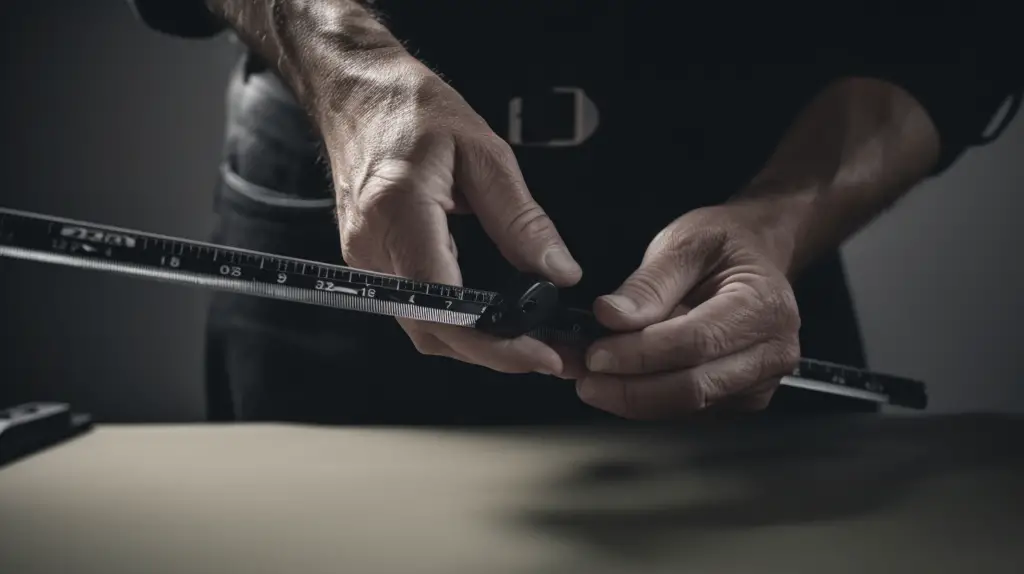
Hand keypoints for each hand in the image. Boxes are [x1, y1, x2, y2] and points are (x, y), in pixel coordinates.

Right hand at [317, 52, 581, 374]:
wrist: (355, 92)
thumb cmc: (411, 108)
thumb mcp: (483, 151)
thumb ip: (520, 217)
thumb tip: (557, 272)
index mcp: (399, 212)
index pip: (444, 303)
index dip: (492, 342)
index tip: (538, 354)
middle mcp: (373, 246)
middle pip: (433, 330)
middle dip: (493, 354)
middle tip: (549, 355)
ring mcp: (365, 258)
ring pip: (422, 328)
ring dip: (475, 343)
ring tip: (528, 341)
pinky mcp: (370, 260)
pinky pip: (414, 308)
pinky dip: (455, 322)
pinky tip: (490, 316)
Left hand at [577, 203, 801, 418]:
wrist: (757, 255)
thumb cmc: (726, 244)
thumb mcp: (685, 243)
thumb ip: (648, 284)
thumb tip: (611, 318)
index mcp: (763, 306)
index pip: (696, 342)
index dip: (641, 354)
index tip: (596, 353)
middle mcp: (771, 352)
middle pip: (692, 388)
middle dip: (629, 388)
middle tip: (583, 376)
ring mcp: (758, 382)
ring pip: (686, 406)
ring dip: (630, 398)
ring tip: (589, 378)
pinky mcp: (739, 398)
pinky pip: (687, 410)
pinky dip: (646, 399)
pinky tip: (617, 381)